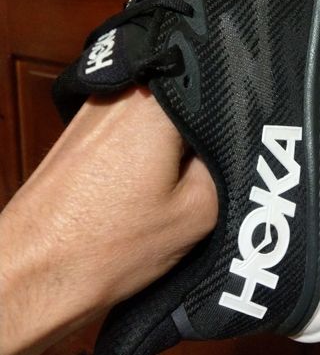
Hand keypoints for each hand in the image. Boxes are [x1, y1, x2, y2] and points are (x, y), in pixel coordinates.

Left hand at [0, 87, 217, 354]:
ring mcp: (99, 104)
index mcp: (155, 100)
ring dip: (182, 135)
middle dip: (210, 124)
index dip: (239, 111)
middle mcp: (125, 90)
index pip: (218, 82)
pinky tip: (154, 179)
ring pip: (164, 108)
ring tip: (187, 174)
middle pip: (190, 91)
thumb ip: (229, 162)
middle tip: (221, 163)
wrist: (33, 272)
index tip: (250, 139)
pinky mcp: (84, 126)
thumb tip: (236, 136)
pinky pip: (136, 122)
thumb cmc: (109, 246)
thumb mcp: (198, 211)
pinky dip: (154, 144)